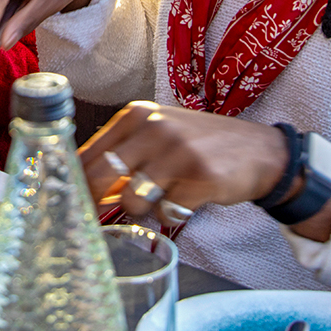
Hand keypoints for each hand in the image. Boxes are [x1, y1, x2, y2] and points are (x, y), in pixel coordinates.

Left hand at [79, 101, 288, 223]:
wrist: (260, 151)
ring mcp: (178, 153)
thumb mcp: (159, 134)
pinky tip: (185, 201)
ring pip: (132, 200)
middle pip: (101, 175)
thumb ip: (123, 152)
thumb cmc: (200, 145)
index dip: (75, 182)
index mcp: (138, 115)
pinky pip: (165, 213)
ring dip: (144, 209)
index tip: (70, 200)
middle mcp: (155, 129)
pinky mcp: (199, 179)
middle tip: (96, 215)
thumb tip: (83, 185)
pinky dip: (171, 215)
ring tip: (163, 198)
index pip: (89, 152)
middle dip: (94, 201)